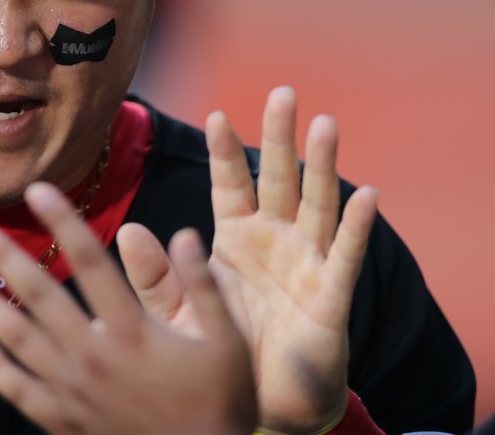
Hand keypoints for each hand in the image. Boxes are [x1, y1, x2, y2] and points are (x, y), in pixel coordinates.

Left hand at [0, 184, 255, 434]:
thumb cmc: (219, 405)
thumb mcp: (228, 343)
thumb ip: (203, 287)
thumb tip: (185, 233)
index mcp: (132, 331)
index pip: (91, 262)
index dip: (64, 222)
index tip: (38, 190)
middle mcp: (94, 356)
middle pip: (40, 297)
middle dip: (6, 259)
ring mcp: (74, 391)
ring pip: (20, 341)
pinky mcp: (64, 421)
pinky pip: (20, 392)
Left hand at [190, 87, 377, 431]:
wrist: (260, 407)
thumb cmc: (220, 356)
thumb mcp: (178, 314)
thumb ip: (156, 276)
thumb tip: (126, 233)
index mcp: (235, 240)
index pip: (231, 186)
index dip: (225, 152)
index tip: (215, 116)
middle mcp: (274, 241)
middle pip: (279, 180)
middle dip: (280, 137)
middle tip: (283, 92)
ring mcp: (306, 264)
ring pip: (317, 205)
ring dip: (323, 166)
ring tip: (325, 122)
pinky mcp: (330, 297)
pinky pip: (345, 258)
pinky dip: (356, 228)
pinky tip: (367, 194)